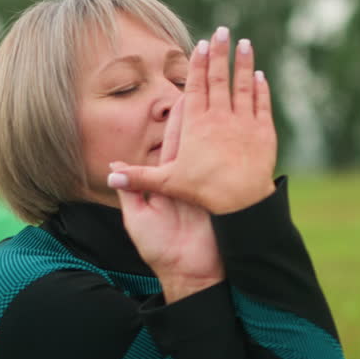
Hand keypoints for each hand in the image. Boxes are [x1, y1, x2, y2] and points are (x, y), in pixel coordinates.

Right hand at [107, 27, 276, 214]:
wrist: (242, 203)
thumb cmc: (204, 192)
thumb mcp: (168, 183)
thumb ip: (139, 177)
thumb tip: (109, 175)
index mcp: (197, 125)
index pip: (196, 87)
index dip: (198, 65)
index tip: (202, 44)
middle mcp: (221, 118)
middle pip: (219, 79)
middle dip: (220, 53)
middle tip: (222, 31)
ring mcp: (244, 123)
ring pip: (243, 87)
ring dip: (243, 64)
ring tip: (245, 44)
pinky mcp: (264, 133)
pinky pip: (262, 105)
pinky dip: (261, 89)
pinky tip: (260, 77)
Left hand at [115, 96, 223, 301]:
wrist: (188, 274)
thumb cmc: (160, 249)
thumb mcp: (137, 217)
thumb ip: (130, 190)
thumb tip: (114, 168)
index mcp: (168, 180)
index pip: (173, 143)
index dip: (177, 118)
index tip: (183, 92)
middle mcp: (189, 179)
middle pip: (197, 138)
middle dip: (204, 112)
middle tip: (211, 84)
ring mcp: (208, 186)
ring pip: (216, 148)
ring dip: (223, 123)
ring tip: (232, 96)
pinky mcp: (222, 198)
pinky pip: (230, 168)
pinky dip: (237, 148)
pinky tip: (246, 129)